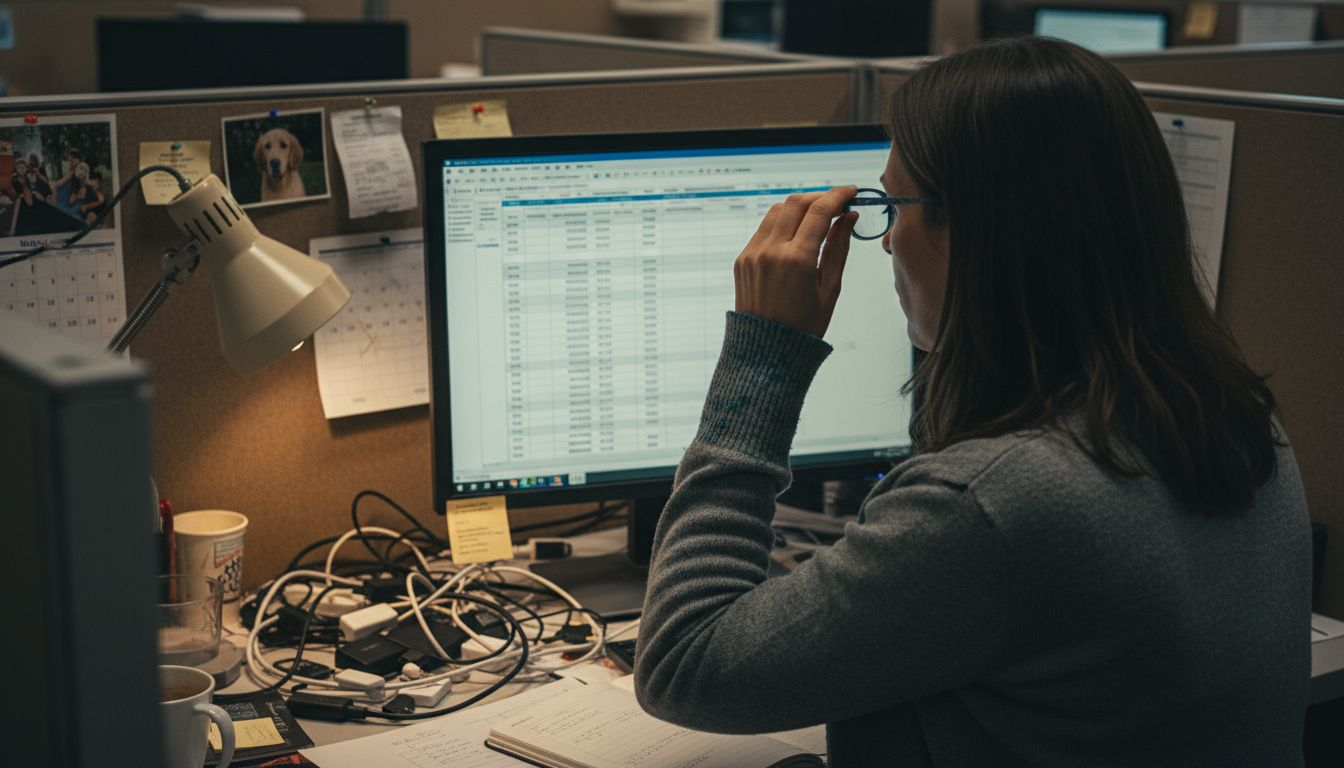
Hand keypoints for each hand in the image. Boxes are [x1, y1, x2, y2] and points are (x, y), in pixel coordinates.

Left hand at [733, 186, 857, 337]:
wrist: (766, 351)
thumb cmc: (803, 327)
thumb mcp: (829, 289)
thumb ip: (838, 248)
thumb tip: (848, 218)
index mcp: (796, 260)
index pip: (819, 210)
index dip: (838, 195)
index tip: (851, 192)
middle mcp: (771, 252)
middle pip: (796, 202)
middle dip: (819, 197)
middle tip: (837, 203)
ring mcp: (753, 254)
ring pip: (777, 211)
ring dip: (799, 207)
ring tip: (817, 217)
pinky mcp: (742, 259)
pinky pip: (763, 229)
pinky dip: (782, 223)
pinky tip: (796, 235)